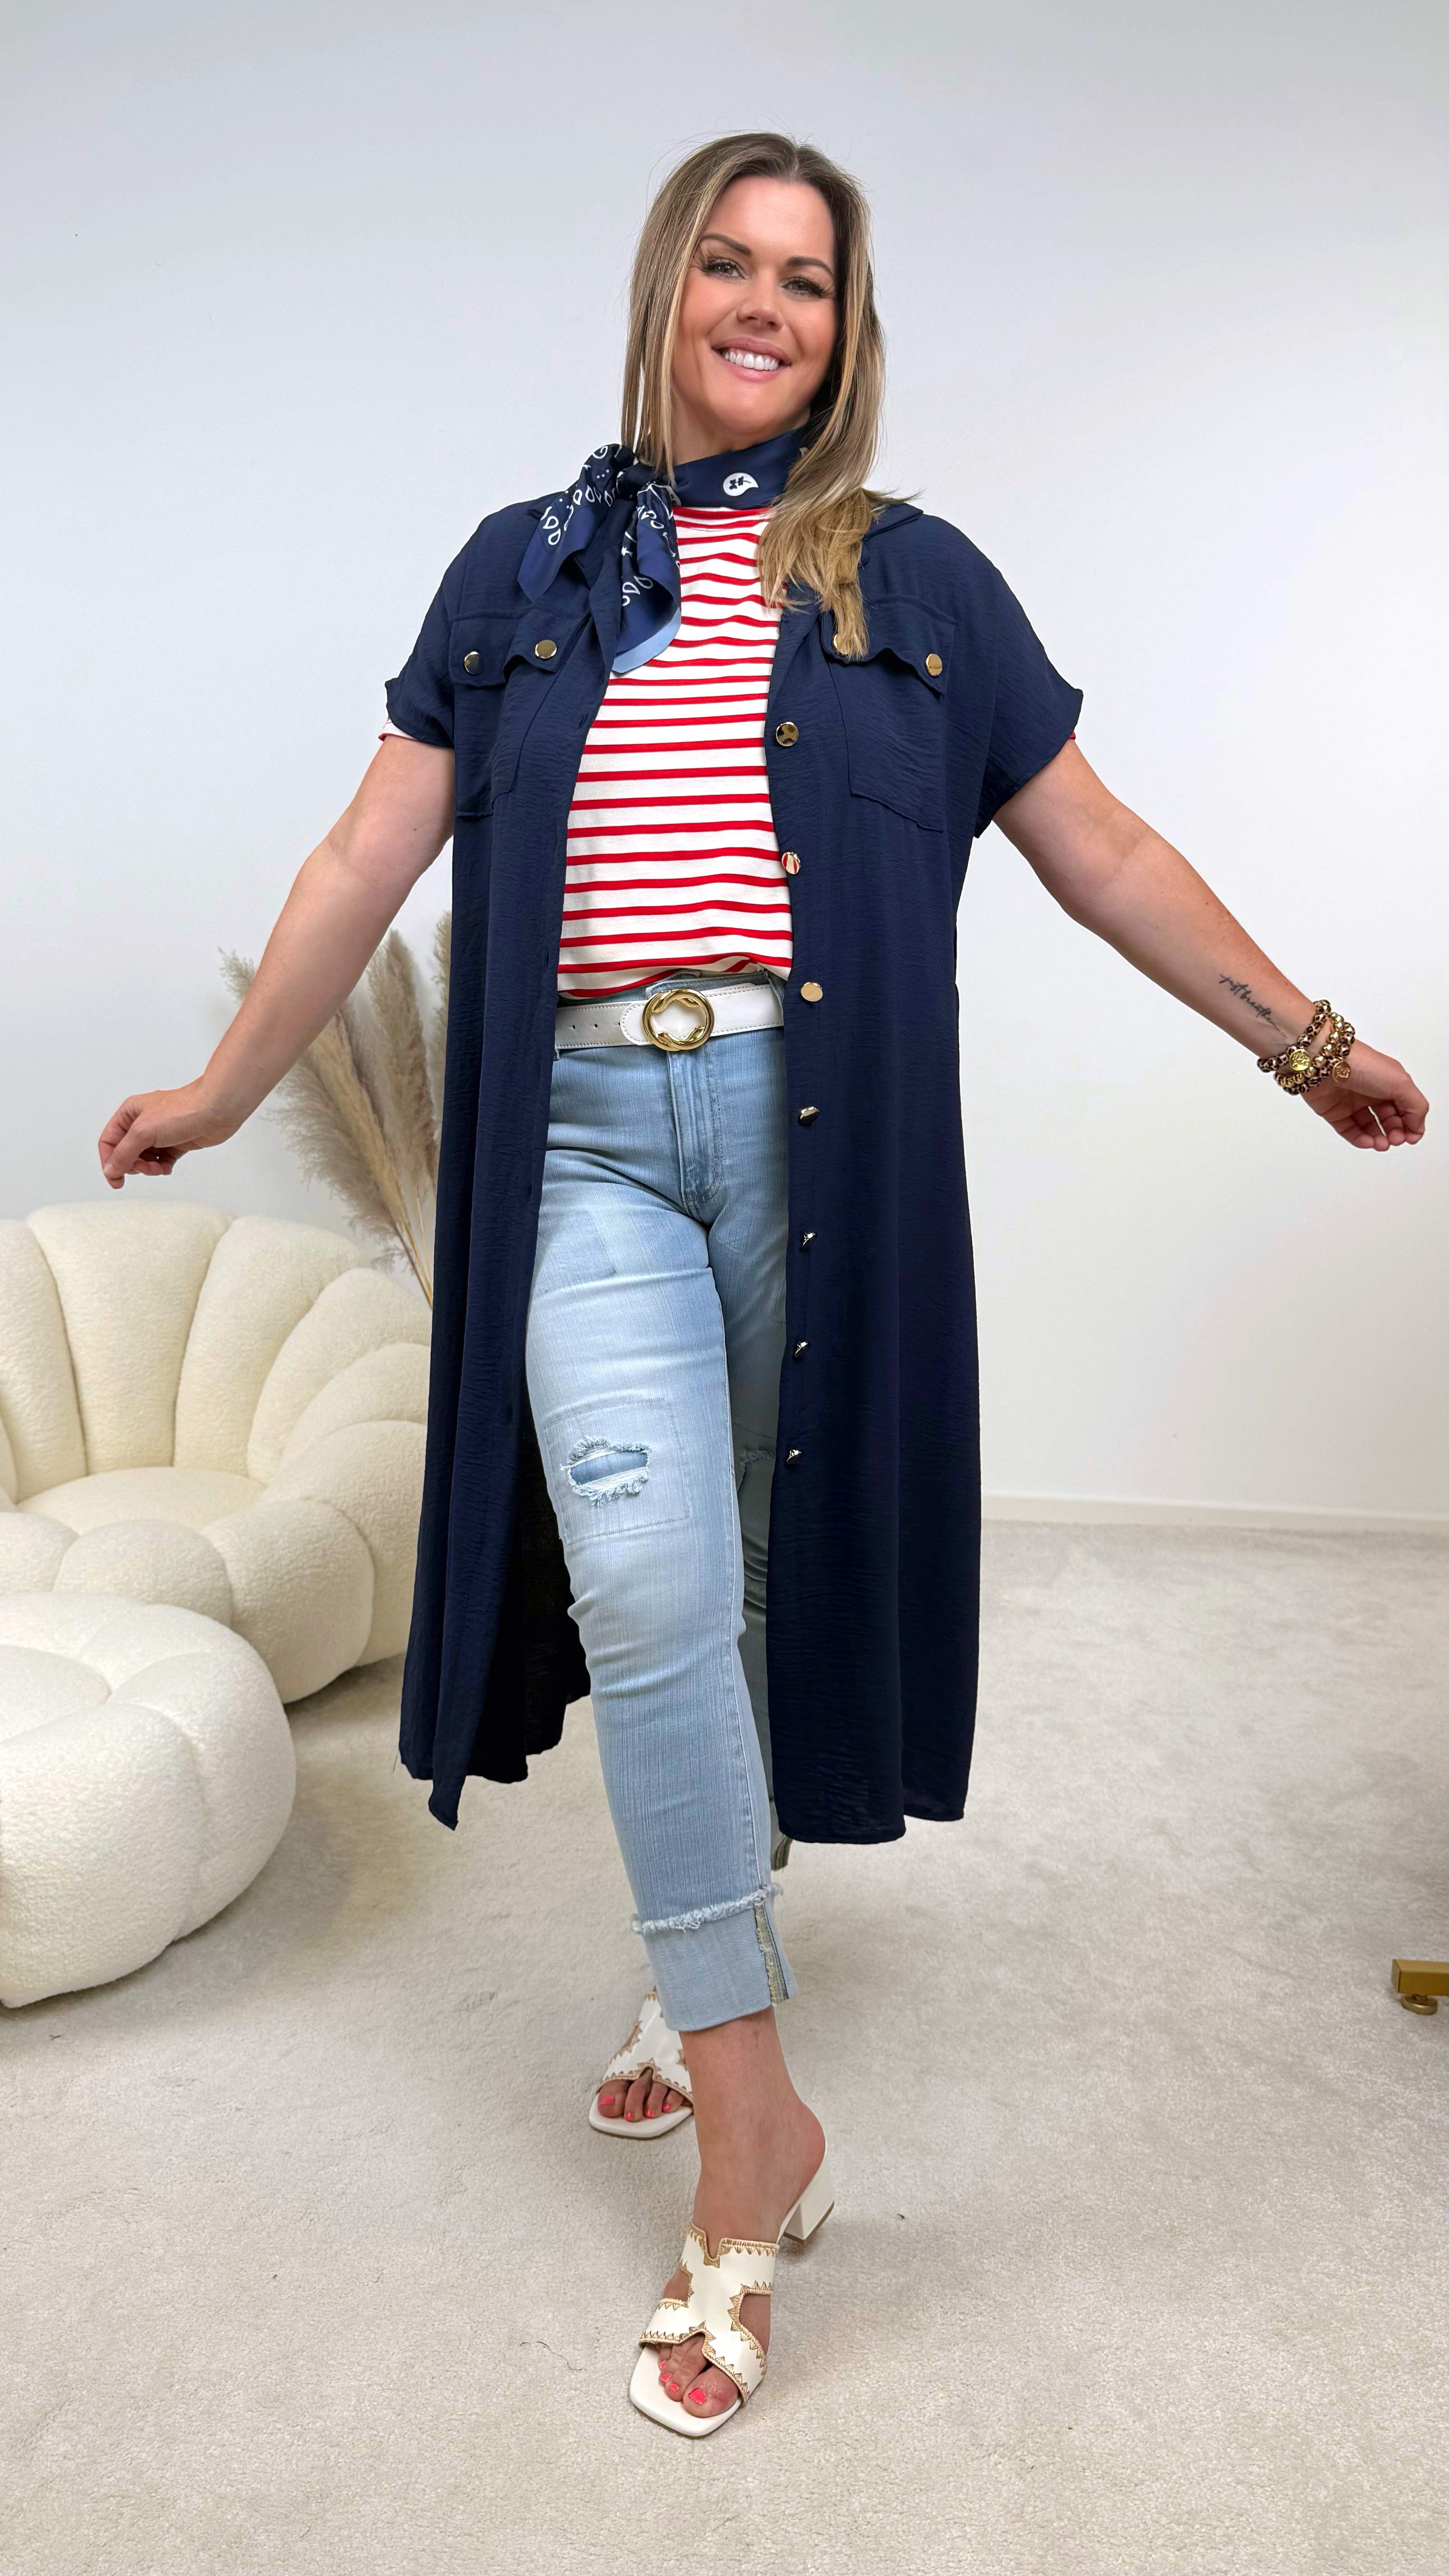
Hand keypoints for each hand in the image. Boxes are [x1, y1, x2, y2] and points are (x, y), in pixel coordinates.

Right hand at [98, 1080, 241, 1187]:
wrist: (215, 1110)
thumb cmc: (181, 1111)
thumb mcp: (143, 1132)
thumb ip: (123, 1153)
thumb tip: (110, 1169)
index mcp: (130, 1113)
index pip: (109, 1140)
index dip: (109, 1161)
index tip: (115, 1179)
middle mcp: (143, 1123)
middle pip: (126, 1152)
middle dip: (133, 1165)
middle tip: (144, 1168)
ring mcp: (161, 1134)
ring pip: (144, 1159)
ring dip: (148, 1168)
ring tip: (158, 1168)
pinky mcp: (176, 1143)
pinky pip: (162, 1161)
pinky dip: (162, 1168)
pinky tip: (167, 1167)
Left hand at [1302, 1041, 1428, 1150]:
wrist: (1325, 1062)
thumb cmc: (1363, 1065)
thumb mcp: (1401, 1084)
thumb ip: (1415, 1107)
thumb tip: (1416, 1128)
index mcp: (1390, 1083)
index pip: (1405, 1108)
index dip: (1410, 1124)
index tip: (1411, 1137)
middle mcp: (1372, 1092)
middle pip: (1388, 1120)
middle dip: (1395, 1133)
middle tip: (1395, 1140)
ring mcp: (1352, 1103)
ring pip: (1369, 1128)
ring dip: (1378, 1139)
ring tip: (1382, 1144)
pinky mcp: (1334, 1112)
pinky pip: (1349, 1130)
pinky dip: (1360, 1139)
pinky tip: (1368, 1142)